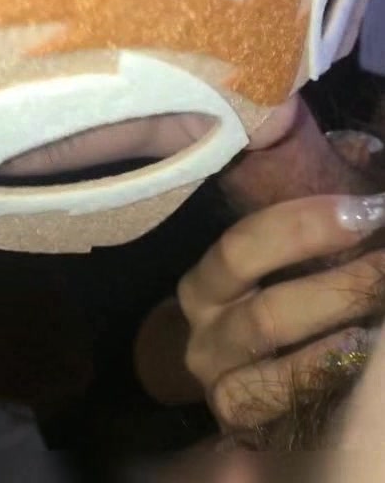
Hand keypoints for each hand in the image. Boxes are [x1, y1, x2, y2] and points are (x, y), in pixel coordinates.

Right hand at [136, 193, 384, 428]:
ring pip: (277, 363)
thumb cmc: (271, 293)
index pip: (242, 247)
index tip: (370, 210)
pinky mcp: (243, 422)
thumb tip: (361, 149)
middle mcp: (204, 333)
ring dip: (342, 328)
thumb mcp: (281, 247)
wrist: (239, 369)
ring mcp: (221, 383)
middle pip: (267, 313)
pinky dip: (326, 374)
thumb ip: (304, 194)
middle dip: (344, 285)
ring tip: (383, 308)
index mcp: (207, 282)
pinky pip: (281, 402)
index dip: (305, 227)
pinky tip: (363, 353)